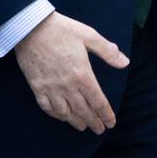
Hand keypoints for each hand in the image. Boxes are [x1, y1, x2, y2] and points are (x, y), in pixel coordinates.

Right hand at [14, 10, 128, 133]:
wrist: (31, 28)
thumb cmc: (62, 30)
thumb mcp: (89, 35)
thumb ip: (108, 51)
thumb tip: (125, 62)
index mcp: (83, 74)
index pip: (97, 101)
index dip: (105, 114)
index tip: (111, 122)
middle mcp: (67, 86)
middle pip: (83, 110)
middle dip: (93, 122)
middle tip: (99, 129)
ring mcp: (51, 88)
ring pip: (65, 112)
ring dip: (75, 121)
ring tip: (82, 126)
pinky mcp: (37, 87)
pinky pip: (47, 107)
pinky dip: (55, 115)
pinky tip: (61, 117)